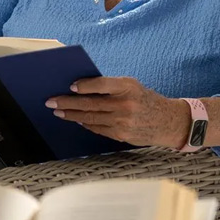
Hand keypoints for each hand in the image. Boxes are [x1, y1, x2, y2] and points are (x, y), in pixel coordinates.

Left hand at [46, 77, 189, 148]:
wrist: (167, 121)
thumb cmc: (146, 100)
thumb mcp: (132, 86)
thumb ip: (111, 87)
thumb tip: (83, 87)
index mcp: (128, 87)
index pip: (103, 84)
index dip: (86, 85)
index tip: (71, 86)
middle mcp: (125, 104)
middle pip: (91, 104)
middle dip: (68, 103)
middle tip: (52, 101)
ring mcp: (122, 122)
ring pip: (90, 118)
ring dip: (72, 115)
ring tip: (58, 111)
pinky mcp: (120, 135)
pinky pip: (97, 128)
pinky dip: (85, 124)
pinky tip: (76, 120)